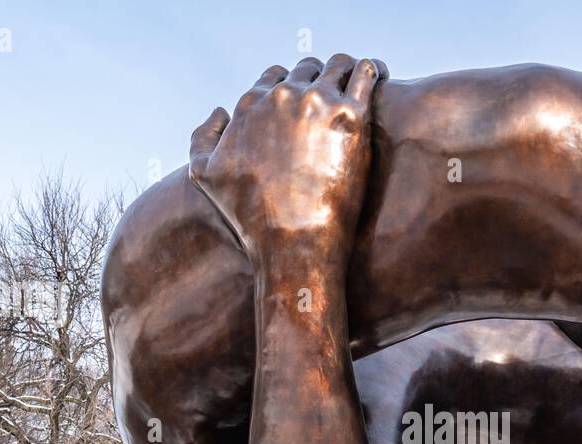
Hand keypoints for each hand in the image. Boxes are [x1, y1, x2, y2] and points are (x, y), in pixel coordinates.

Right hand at [189, 55, 386, 266]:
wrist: (294, 241)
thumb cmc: (252, 217)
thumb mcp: (204, 176)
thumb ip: (203, 137)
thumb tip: (221, 110)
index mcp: (251, 104)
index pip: (274, 77)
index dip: (290, 88)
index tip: (304, 104)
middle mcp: (282, 96)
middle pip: (306, 69)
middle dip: (319, 78)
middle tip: (334, 98)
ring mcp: (317, 102)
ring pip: (338, 65)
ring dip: (346, 71)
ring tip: (359, 83)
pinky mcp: (351, 116)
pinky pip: (367, 73)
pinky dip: (372, 71)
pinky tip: (378, 76)